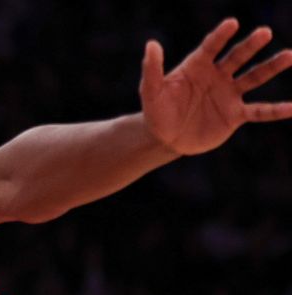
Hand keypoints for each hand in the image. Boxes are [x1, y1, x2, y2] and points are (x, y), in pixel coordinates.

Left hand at [141, 18, 291, 154]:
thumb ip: (152, 69)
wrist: (165, 137)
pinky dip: (276, 111)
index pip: (211, 46)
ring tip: (289, 55)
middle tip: (264, 32)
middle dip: (250, 45)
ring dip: (271, 67)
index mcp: (197, 66)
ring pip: (254, 77)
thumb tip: (151, 44)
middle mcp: (217, 75)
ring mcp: (228, 94)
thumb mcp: (150, 91)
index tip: (232, 23)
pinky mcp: (235, 114)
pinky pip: (259, 111)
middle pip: (237, 57)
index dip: (220, 36)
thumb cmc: (157, 110)